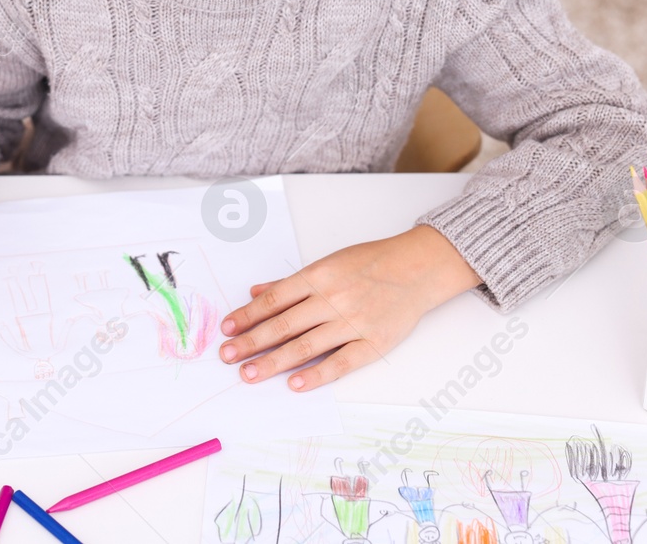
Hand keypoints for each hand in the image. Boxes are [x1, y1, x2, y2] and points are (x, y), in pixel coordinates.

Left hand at [218, 225, 479, 389]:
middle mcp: (332, 299)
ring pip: (306, 346)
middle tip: (227, 356)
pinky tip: (294, 384)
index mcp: (318, 276)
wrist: (419, 268)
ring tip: (249, 374)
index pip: (274, 300)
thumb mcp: (328, 263)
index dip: (247, 315)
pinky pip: (341, 363)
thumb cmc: (371, 263)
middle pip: (283, 325)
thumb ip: (291, 282)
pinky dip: (316, 375)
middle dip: (251, 342)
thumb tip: (256, 292)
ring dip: (274, 362)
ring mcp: (353, 322)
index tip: (227, 329)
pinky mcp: (374, 342)